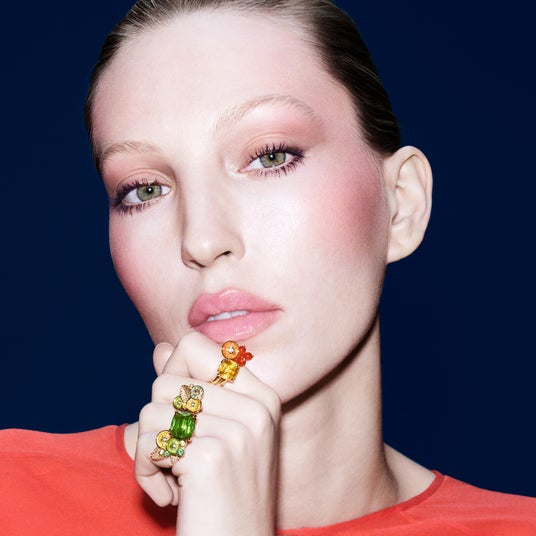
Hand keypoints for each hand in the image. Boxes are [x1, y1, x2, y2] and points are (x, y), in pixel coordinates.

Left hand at [135, 332, 280, 535]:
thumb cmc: (222, 496)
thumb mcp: (216, 434)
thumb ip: (190, 387)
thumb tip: (162, 348)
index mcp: (261, 396)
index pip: (196, 345)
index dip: (173, 376)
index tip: (183, 413)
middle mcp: (256, 408)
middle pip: (166, 379)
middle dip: (158, 423)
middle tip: (179, 456)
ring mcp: (238, 432)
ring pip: (151, 410)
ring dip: (149, 451)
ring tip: (175, 477)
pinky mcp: (211, 457)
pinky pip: (146, 442)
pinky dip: (145, 472)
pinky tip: (171, 496)